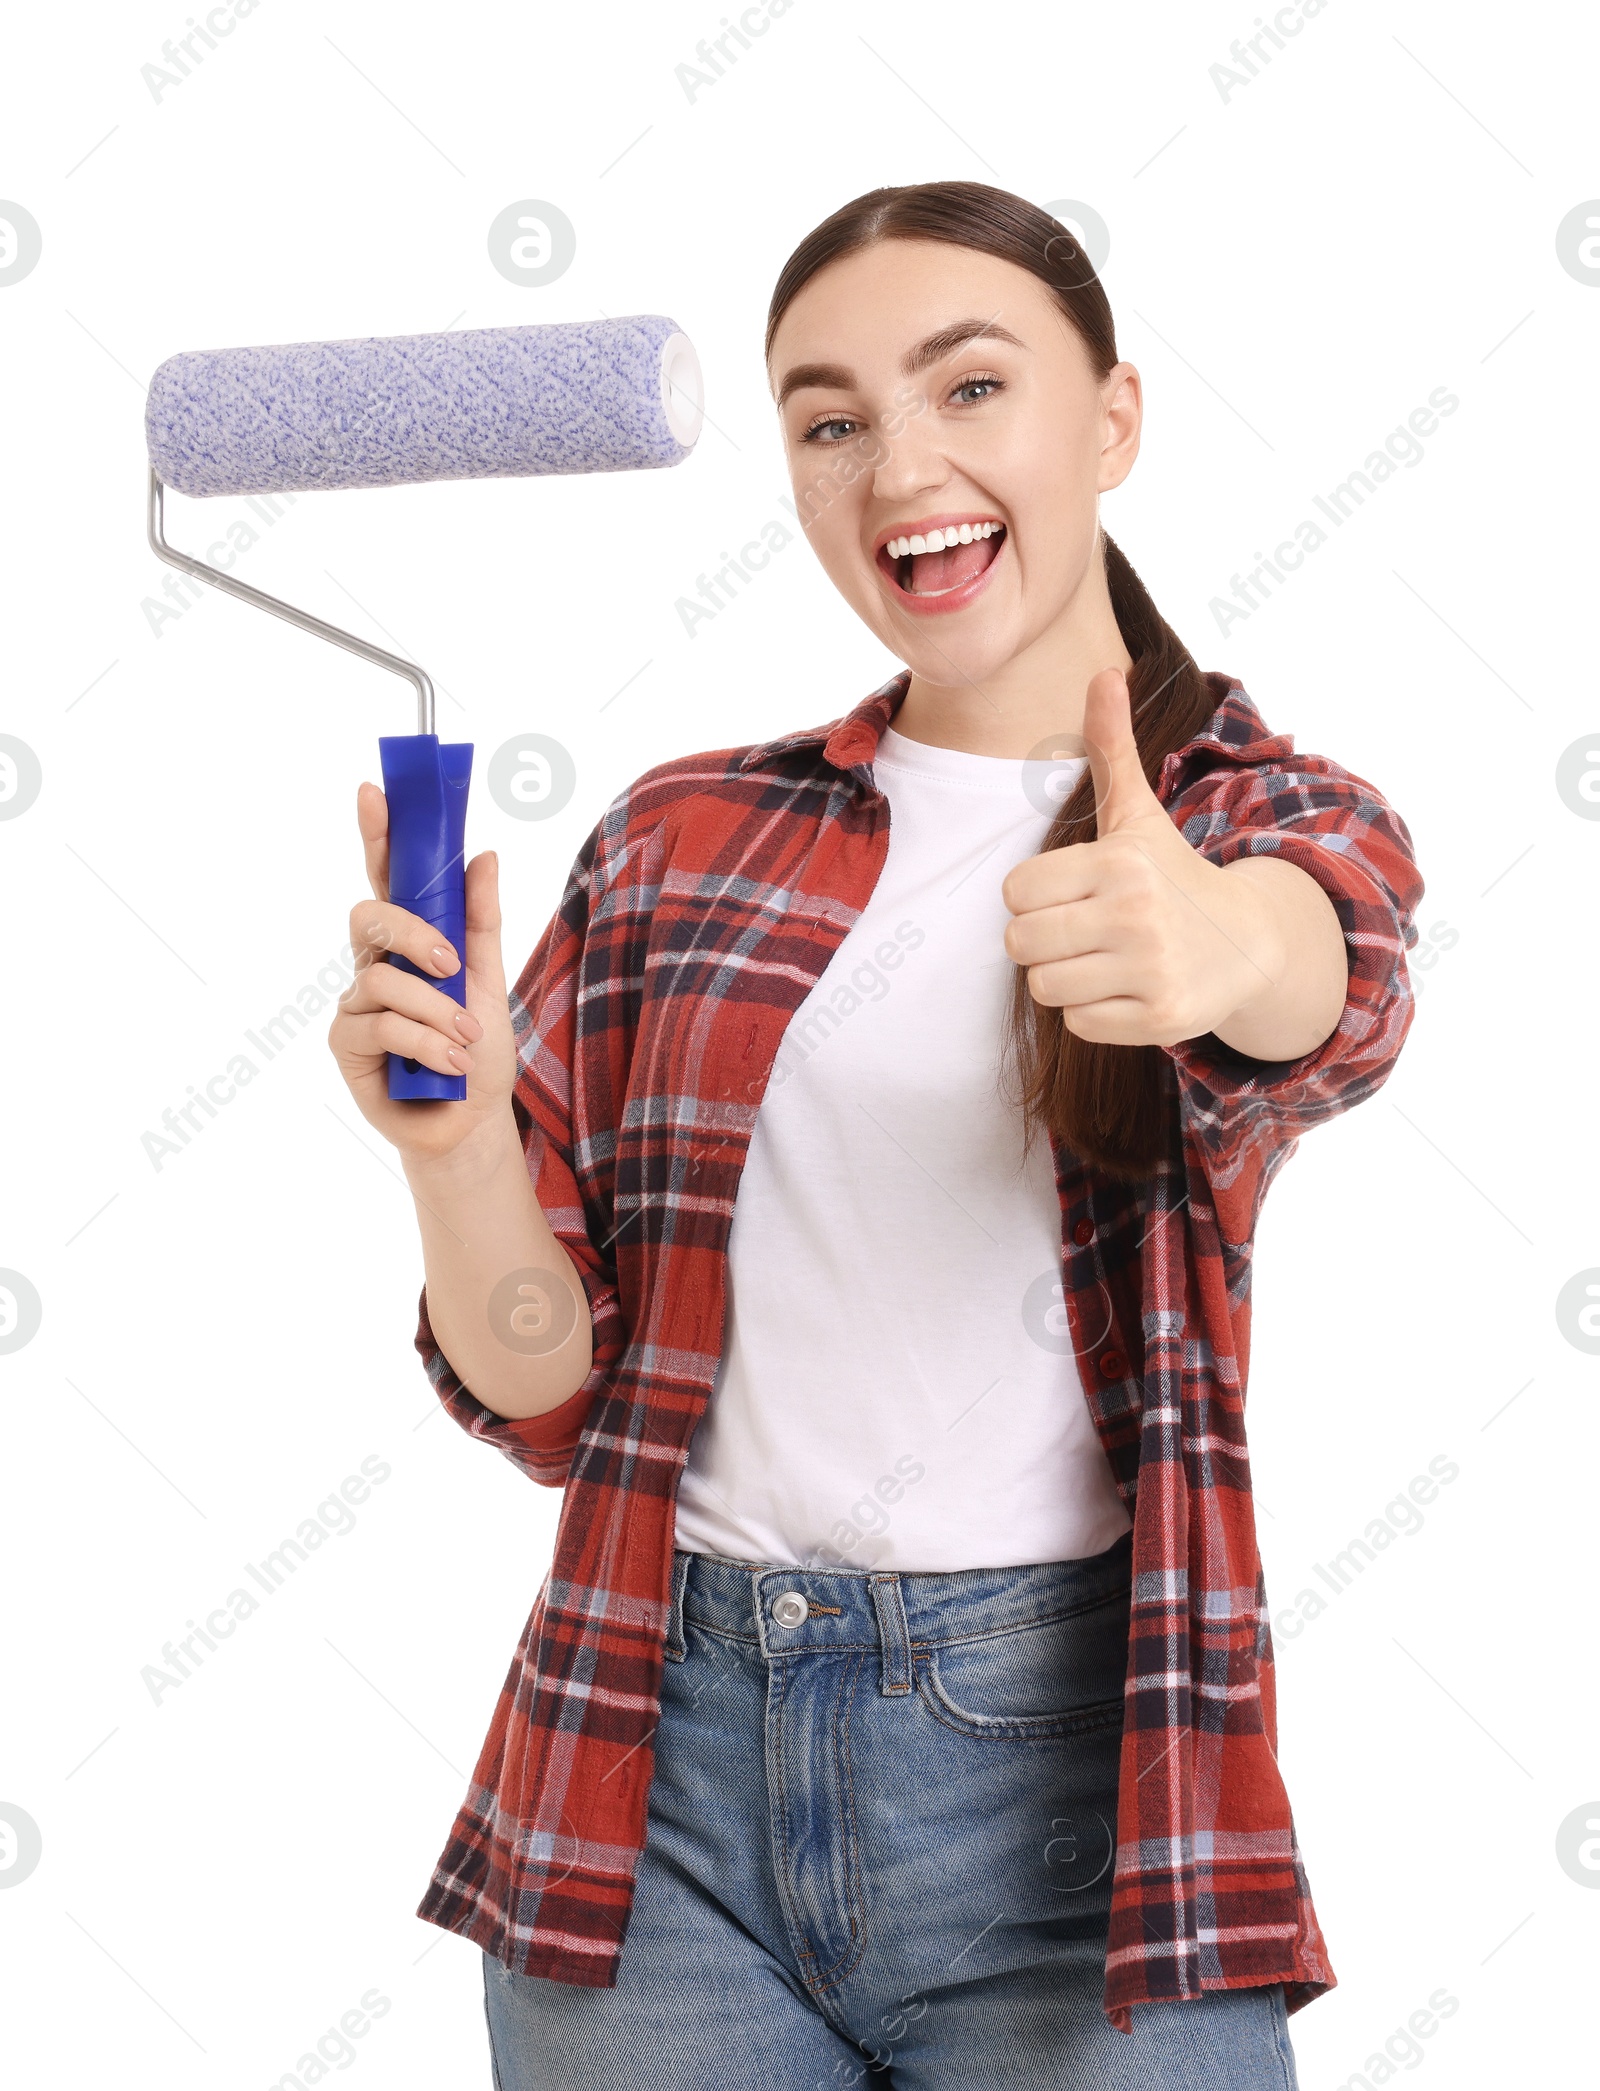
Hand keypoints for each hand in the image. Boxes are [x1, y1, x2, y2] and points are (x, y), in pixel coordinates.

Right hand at [327, 781, 518, 1163]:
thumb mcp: (491, 982)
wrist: (474, 1121)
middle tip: (452, 965)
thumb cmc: (478, 1051)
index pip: (386, 879)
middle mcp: (374, 966)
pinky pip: (380, 1025)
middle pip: (369, 917)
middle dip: (413, 934)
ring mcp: (356, 1005)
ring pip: (382, 980)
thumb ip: (482, 922)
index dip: (377, 835)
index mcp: (408, 943)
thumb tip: (483, 855)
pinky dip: (426, 1044)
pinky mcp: (346, 1046)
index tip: (373, 792)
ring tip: (466, 1041)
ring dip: (436, 1011)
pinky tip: (451, 1065)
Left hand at [1001, 667, 1281, 1048]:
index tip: (1071, 891)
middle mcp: (1136, 914)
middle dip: (1041, 940)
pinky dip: (1093, 1012)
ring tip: (1102, 959)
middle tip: (1081, 931)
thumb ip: (1113, 748)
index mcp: (1120, 861)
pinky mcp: (1161, 1019)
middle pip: (1019, 943)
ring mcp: (1151, 970)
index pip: (1015, 891)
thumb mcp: (1139, 814)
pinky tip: (1126, 988)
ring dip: (1063, 978)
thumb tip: (1104, 671)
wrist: (1249, 943)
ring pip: (1044, 988)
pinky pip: (1077, 1024)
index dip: (1034, 895)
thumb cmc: (1171, 875)